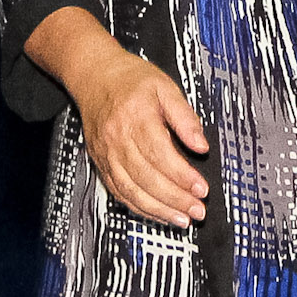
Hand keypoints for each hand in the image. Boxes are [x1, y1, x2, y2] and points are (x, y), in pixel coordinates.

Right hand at [64, 44, 211, 229]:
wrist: (94, 76)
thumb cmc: (131, 80)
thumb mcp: (165, 87)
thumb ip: (185, 117)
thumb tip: (202, 146)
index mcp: (136, 117)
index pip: (161, 155)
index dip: (182, 176)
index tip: (202, 189)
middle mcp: (118, 139)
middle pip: (147, 178)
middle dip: (175, 200)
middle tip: (198, 211)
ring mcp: (106, 154)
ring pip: (131, 191)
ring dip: (158, 210)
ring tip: (181, 220)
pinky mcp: (101, 163)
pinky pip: (119, 192)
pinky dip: (139, 207)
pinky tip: (157, 214)